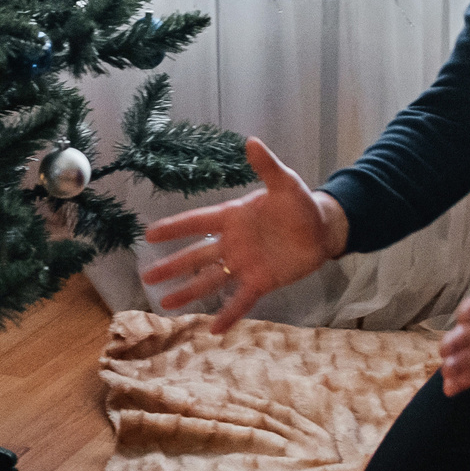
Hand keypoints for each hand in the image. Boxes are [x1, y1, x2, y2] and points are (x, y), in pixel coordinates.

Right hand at [139, 138, 346, 332]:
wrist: (323, 229)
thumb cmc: (300, 204)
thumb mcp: (285, 182)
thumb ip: (267, 166)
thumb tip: (252, 141)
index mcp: (233, 218)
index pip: (197, 222)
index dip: (174, 228)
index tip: (149, 235)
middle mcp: (232, 243)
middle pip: (196, 256)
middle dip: (171, 266)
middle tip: (146, 276)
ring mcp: (244, 264)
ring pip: (210, 280)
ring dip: (189, 292)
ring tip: (165, 303)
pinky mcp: (262, 281)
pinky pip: (241, 300)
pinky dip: (228, 314)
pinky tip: (213, 329)